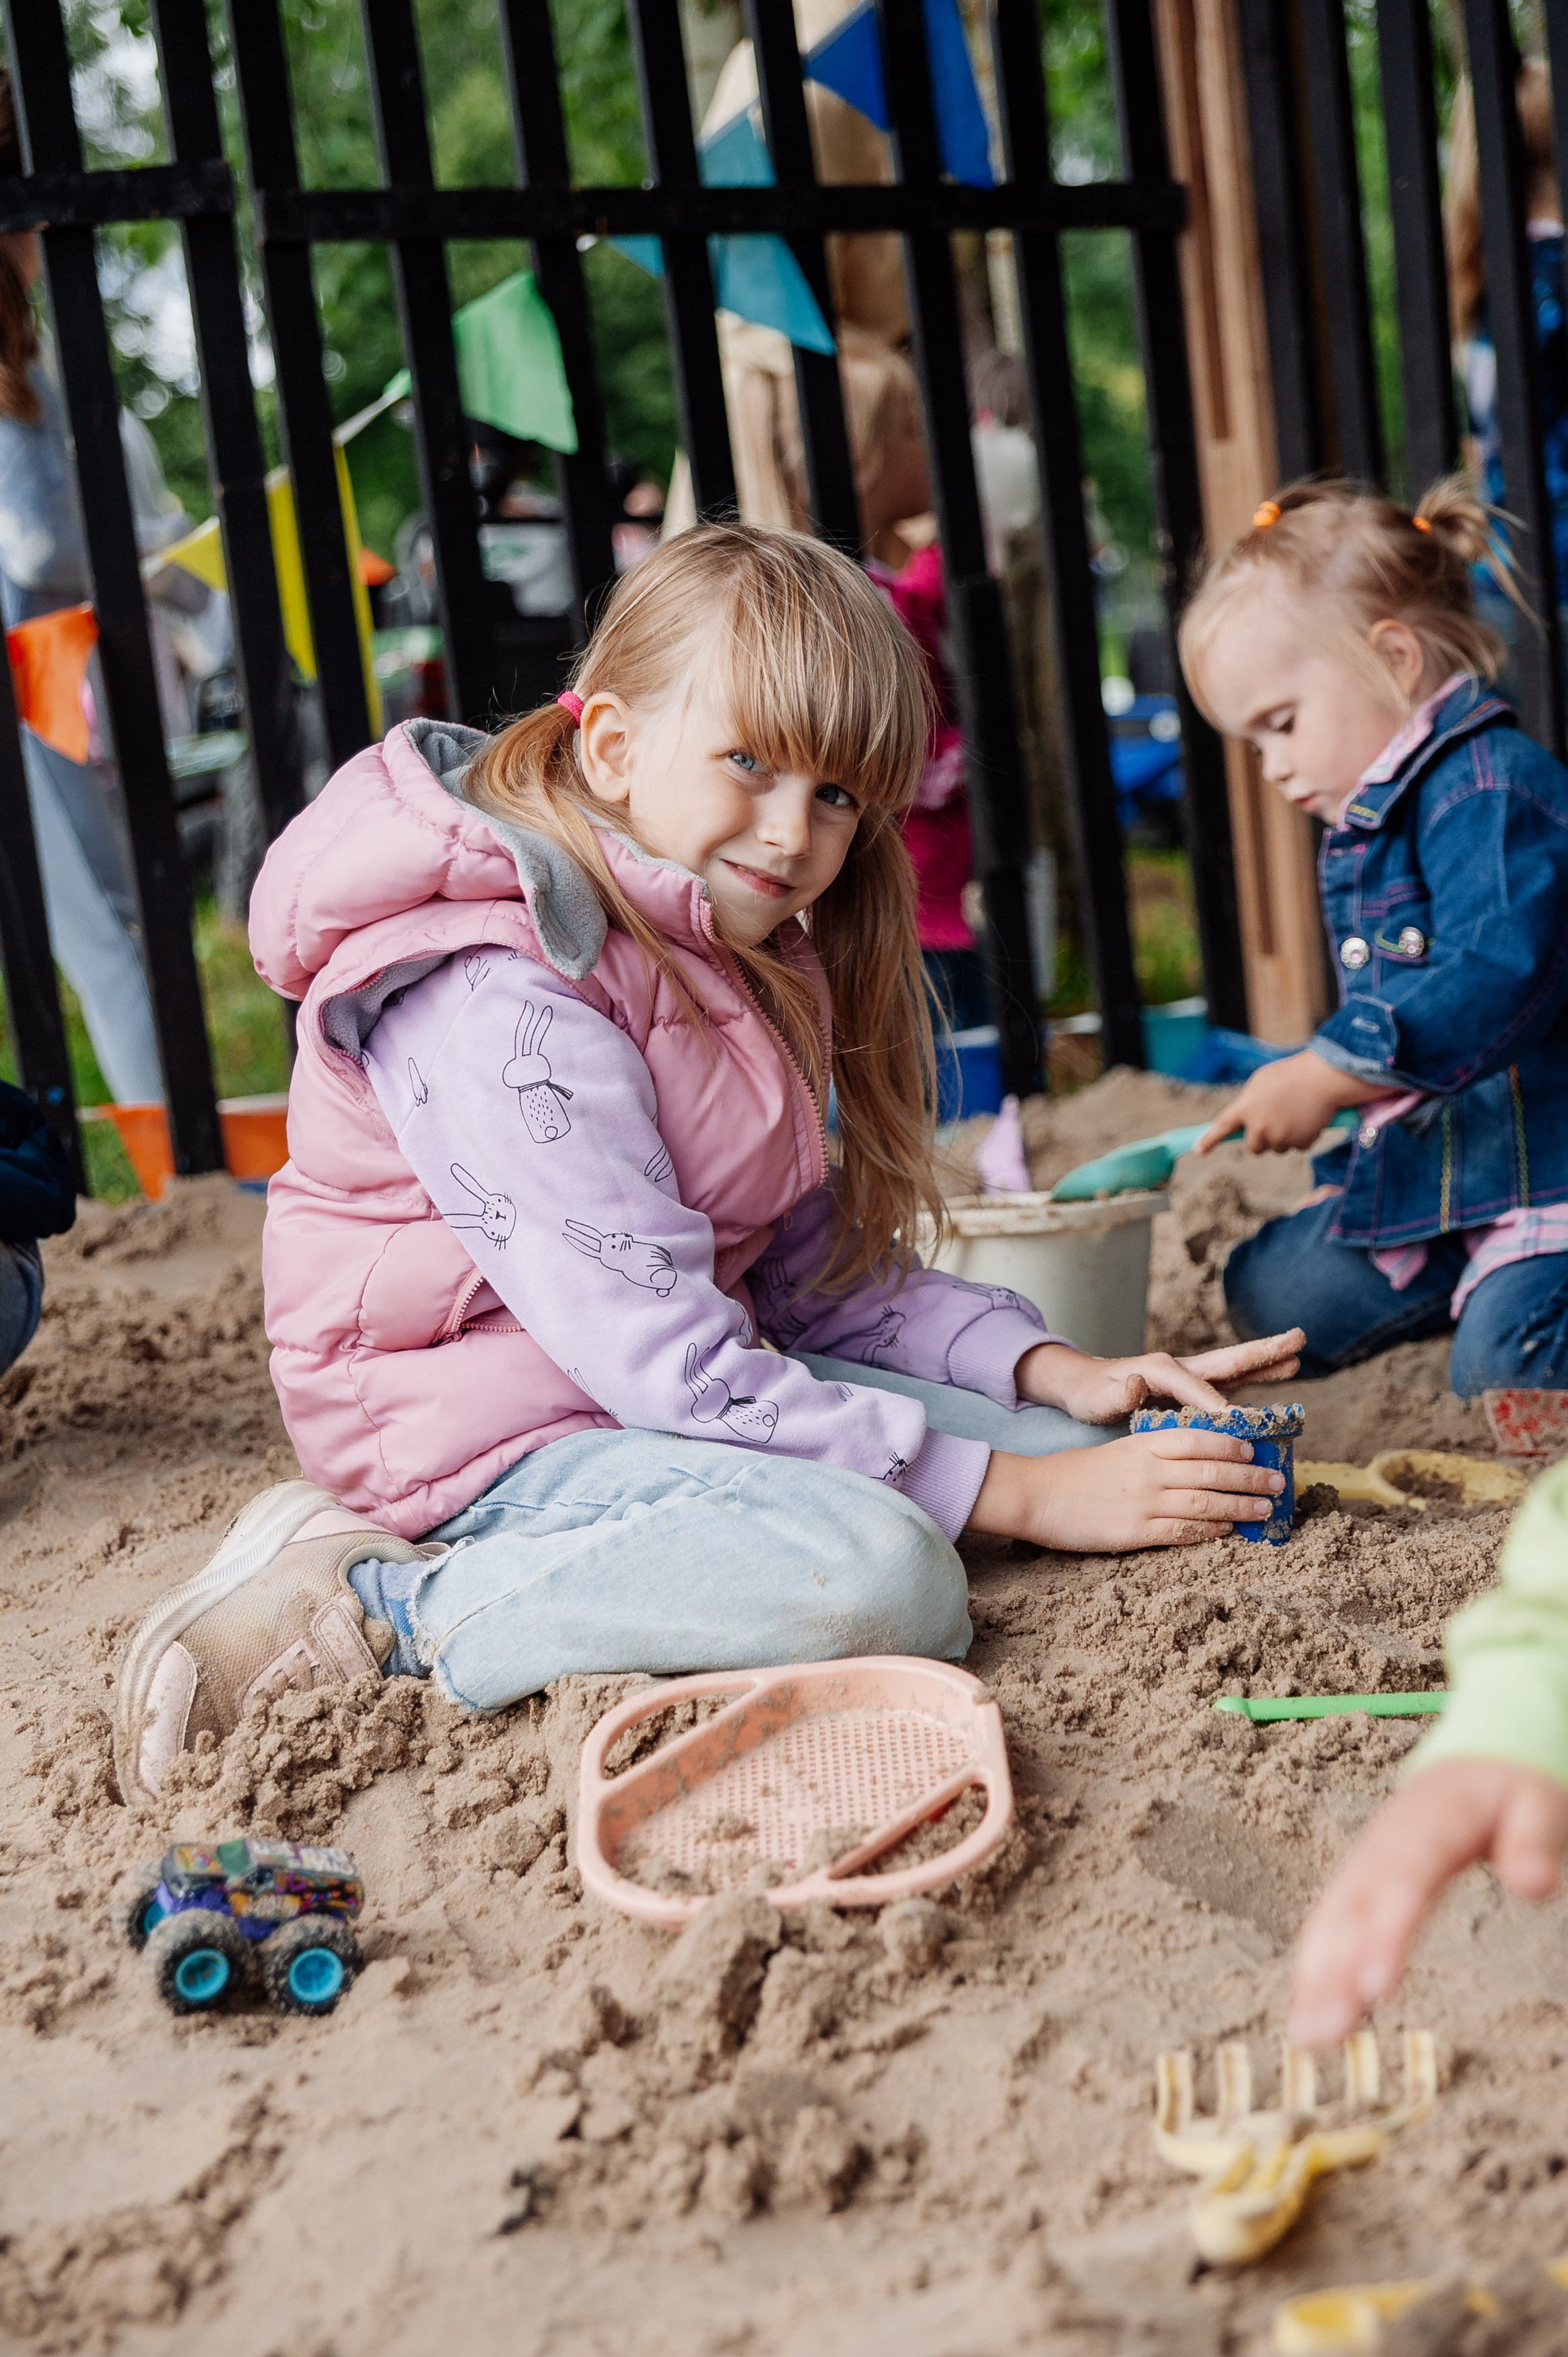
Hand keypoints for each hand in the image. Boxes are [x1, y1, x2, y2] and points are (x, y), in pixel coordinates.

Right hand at [967, 1427, 1284, 1551]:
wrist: (1038, 1495)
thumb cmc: (1077, 1472)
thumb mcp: (1119, 1450)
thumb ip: (1156, 1453)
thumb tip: (1199, 1462)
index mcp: (1144, 1444)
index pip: (1199, 1439)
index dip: (1232, 1445)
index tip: (1255, 1450)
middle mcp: (1149, 1470)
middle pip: (1212, 1471)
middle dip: (1251, 1477)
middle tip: (1278, 1481)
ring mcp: (1144, 1502)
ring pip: (1206, 1502)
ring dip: (1242, 1506)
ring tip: (1267, 1508)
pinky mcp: (1136, 1532)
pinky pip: (1185, 1530)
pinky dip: (1212, 1529)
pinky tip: (1231, 1529)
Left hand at [1017, 1330, 1304, 1422]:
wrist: (1081, 1386)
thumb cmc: (1089, 1393)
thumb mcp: (1097, 1397)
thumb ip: (1119, 1393)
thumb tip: (1138, 1383)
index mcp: (1161, 1368)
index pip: (1197, 1388)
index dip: (1217, 1405)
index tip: (1240, 1423)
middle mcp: (1180, 1367)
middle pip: (1229, 1360)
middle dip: (1263, 1352)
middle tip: (1299, 1338)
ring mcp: (1188, 1377)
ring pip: (1235, 1370)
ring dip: (1265, 1364)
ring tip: (1298, 1358)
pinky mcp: (1190, 1391)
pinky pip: (1229, 1387)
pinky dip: (1253, 1381)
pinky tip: (1277, 1380)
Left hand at [1194, 1050, 1381, 1156]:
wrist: (1324, 1077)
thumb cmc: (1292, 1074)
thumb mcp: (1262, 1081)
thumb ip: (1249, 1102)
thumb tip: (1246, 1120)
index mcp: (1246, 1107)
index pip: (1221, 1127)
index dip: (1208, 1140)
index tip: (1198, 1150)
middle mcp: (1259, 1126)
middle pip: (1254, 1147)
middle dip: (1263, 1138)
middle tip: (1276, 1119)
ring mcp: (1279, 1137)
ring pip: (1277, 1147)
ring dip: (1285, 1136)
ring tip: (1296, 1112)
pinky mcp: (1299, 1143)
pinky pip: (1298, 1146)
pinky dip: (1304, 1136)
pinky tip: (1309, 1117)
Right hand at [1288, 1758, 1567, 2048]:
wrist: (1474, 1766)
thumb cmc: (1508, 1795)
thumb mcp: (1536, 1804)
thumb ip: (1533, 1841)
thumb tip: (1534, 1887)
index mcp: (1430, 1820)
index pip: (1405, 1876)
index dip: (1386, 1929)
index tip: (1377, 1985)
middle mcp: (1384, 1842)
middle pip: (1355, 1906)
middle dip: (1336, 1969)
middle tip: (1327, 2030)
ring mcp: (1365, 1861)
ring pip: (1332, 1918)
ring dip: (1315, 1977)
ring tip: (1308, 2036)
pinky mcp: (1357, 1880)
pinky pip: (1327, 1922)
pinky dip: (1311, 1966)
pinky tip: (1303, 2012)